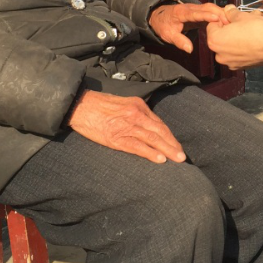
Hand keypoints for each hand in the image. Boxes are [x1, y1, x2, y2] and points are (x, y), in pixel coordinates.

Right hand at [68, 90, 185, 162]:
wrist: (79, 105)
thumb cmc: (99, 105)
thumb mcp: (122, 103)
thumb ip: (135, 112)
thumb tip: (147, 125)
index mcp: (138, 105)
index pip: (159, 122)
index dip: (169, 135)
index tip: (176, 145)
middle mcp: (135, 114)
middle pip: (160, 130)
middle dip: (173, 144)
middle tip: (182, 156)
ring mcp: (126, 125)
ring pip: (152, 139)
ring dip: (167, 150)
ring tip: (177, 159)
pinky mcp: (116, 137)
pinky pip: (137, 146)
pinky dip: (150, 153)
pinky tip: (160, 159)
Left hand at [149, 2, 228, 52]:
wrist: (161, 16)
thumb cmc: (164, 25)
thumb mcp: (168, 35)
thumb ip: (179, 41)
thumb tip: (189, 49)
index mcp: (182, 12)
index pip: (195, 13)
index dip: (206, 15)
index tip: (216, 18)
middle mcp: (191, 7)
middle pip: (207, 7)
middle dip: (219, 13)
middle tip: (229, 23)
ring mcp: (196, 8)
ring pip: (211, 7)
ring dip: (222, 13)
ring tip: (232, 22)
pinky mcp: (201, 11)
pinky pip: (212, 10)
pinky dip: (220, 14)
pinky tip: (228, 21)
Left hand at [207, 6, 262, 69]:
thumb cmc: (258, 30)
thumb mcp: (242, 16)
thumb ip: (231, 12)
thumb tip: (227, 10)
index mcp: (214, 40)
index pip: (212, 25)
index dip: (222, 19)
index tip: (230, 17)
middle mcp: (219, 54)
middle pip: (219, 37)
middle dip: (228, 29)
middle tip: (239, 23)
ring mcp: (229, 62)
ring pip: (228, 46)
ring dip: (234, 38)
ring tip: (246, 31)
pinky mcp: (240, 67)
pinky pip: (236, 54)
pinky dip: (240, 48)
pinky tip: (250, 41)